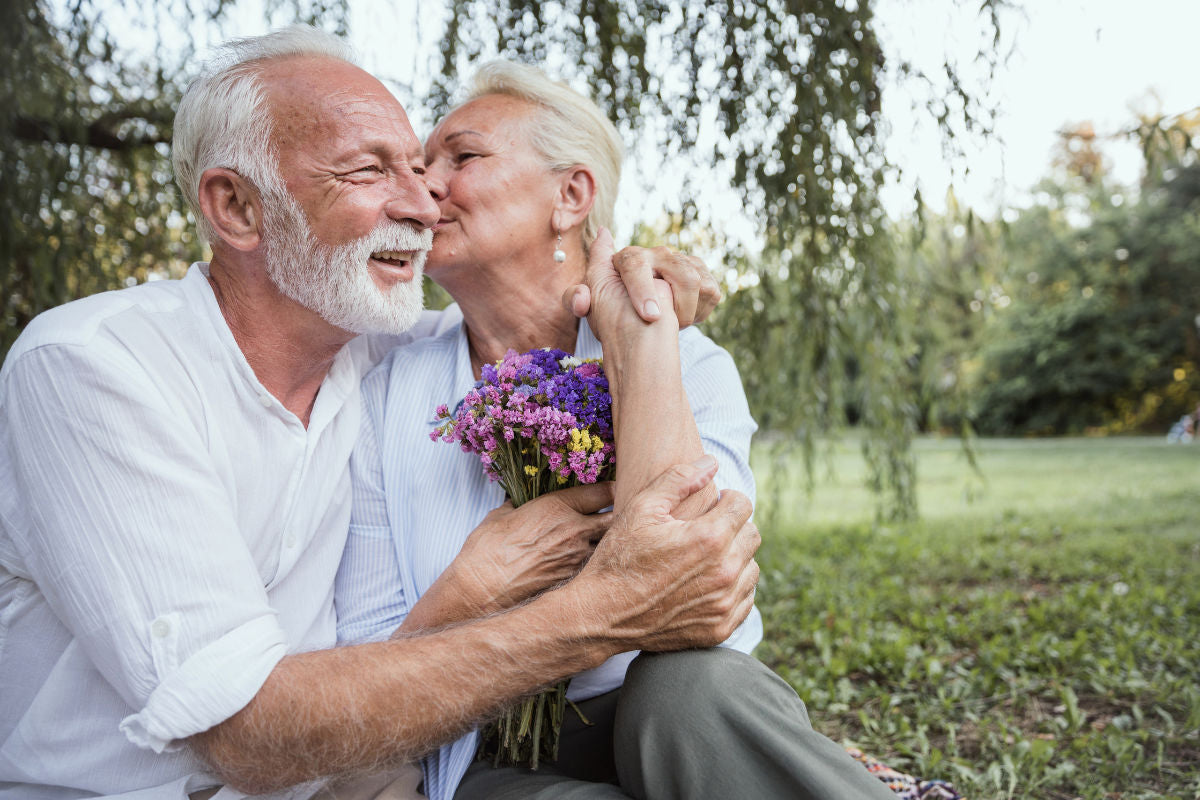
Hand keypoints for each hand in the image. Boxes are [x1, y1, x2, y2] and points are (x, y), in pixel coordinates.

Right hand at [446, 482, 614, 614]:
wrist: (480, 591)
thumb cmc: (485, 552)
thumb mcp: (500, 517)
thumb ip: (518, 506)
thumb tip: (518, 503)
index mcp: (558, 507)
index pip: (603, 491)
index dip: (613, 489)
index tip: (616, 491)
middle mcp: (575, 530)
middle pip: (618, 517)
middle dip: (623, 515)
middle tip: (624, 516)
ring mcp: (579, 559)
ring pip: (613, 545)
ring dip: (615, 543)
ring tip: (616, 543)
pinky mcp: (576, 583)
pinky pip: (599, 569)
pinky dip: (602, 567)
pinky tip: (600, 569)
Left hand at [563, 230, 721, 327]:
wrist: (641, 330)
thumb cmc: (612, 317)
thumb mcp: (591, 309)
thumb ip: (578, 291)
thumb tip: (600, 239)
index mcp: (628, 259)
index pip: (635, 263)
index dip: (643, 289)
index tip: (650, 316)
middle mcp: (657, 255)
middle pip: (679, 272)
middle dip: (677, 306)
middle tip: (671, 327)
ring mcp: (682, 262)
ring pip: (696, 282)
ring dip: (686, 312)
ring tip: (671, 324)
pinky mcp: (703, 276)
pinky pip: (711, 291)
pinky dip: (698, 312)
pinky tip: (682, 318)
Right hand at [573, 456, 759, 651]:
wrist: (603, 615)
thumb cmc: (620, 557)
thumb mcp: (641, 508)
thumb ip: (679, 479)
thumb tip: (712, 463)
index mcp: (709, 538)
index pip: (743, 505)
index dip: (726, 499)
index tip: (711, 506)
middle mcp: (724, 572)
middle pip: (752, 535)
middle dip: (732, 527)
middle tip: (704, 531)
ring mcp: (725, 604)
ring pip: (751, 568)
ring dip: (734, 558)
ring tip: (703, 558)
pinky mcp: (721, 628)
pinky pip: (745, 599)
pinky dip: (731, 589)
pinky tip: (704, 583)